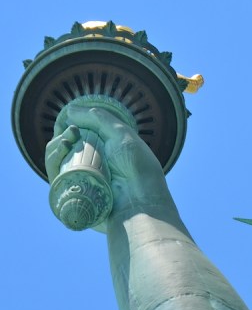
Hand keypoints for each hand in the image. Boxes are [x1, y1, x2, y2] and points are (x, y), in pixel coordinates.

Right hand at [45, 104, 167, 212]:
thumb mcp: (121, 134)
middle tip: (72, 132)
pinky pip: (56, 177)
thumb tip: (70, 110)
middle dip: (62, 135)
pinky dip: (53, 161)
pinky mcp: (73, 195)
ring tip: (65, 141)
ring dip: (55, 146)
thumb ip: (98, 118)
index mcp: (104, 153)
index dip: (70, 127)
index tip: (70, 120)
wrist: (141, 199)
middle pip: (64, 148)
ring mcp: (81, 181)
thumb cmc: (137, 167)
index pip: (78, 137)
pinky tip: (60, 152)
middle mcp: (91, 167)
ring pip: (56, 161)